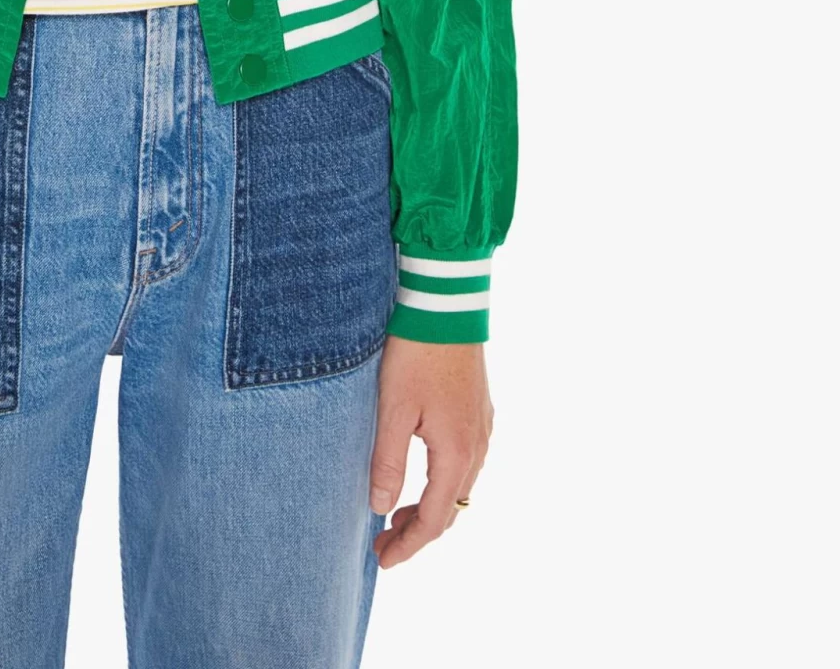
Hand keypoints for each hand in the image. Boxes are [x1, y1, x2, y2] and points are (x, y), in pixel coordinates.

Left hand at [368, 336, 492, 568]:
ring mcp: (482, 427)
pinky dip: (441, 481)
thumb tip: (380, 507)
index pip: (435, 519)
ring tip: (395, 513)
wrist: (446, 302)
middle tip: (383, 541)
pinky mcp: (479, 410)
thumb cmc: (415, 351)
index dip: (409, 545)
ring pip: (459, 486)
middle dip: (418, 531)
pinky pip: (465, 462)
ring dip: (430, 506)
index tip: (383, 559)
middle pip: (451, 507)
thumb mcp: (393, 408)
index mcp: (457, 451)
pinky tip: (420, 474)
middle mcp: (477, 445)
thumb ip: (388, 461)